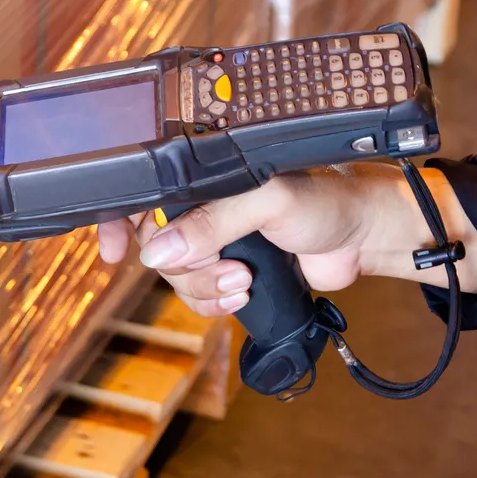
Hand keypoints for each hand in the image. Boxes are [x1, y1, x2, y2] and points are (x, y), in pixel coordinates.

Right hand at [96, 163, 476, 317]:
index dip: (120, 221)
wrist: (362, 239)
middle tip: (223, 265)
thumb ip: (213, 221)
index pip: (144, 193)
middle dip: (185, 266)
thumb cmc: (323, 199)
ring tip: (244, 281)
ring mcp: (217, 241)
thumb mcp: (266, 200)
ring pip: (177, 277)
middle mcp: (204, 206)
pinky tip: (243, 294)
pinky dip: (214, 302)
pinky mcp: (232, 271)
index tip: (114, 249)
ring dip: (205, 288)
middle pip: (158, 247)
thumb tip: (162, 250)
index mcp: (205, 175)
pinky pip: (199, 297)